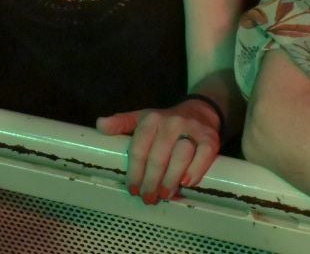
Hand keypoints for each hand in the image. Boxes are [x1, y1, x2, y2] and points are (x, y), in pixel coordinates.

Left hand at [96, 99, 219, 203]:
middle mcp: (171, 121)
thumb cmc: (165, 122)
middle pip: (158, 157)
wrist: (200, 111)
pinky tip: (186, 183)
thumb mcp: (142, 119)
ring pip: (180, 156)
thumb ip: (121, 123)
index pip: (139, 149)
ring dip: (170, 180)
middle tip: (148, 198)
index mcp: (151, 119)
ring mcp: (192, 129)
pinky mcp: (210, 137)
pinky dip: (195, 170)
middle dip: (151, 182)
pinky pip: (203, 155)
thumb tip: (99, 125)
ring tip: (164, 195)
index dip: (134, 173)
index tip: (133, 190)